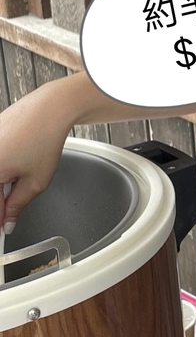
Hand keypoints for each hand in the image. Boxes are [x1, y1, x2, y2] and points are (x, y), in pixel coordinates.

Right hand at [0, 85, 71, 230]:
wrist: (49, 109)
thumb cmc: (43, 139)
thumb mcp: (35, 181)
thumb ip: (17, 205)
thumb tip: (7, 222)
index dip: (0, 219)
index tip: (5, 227)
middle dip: (2, 199)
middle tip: (15, 201)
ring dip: (2, 182)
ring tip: (21, 169)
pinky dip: (3, 165)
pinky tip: (18, 158)